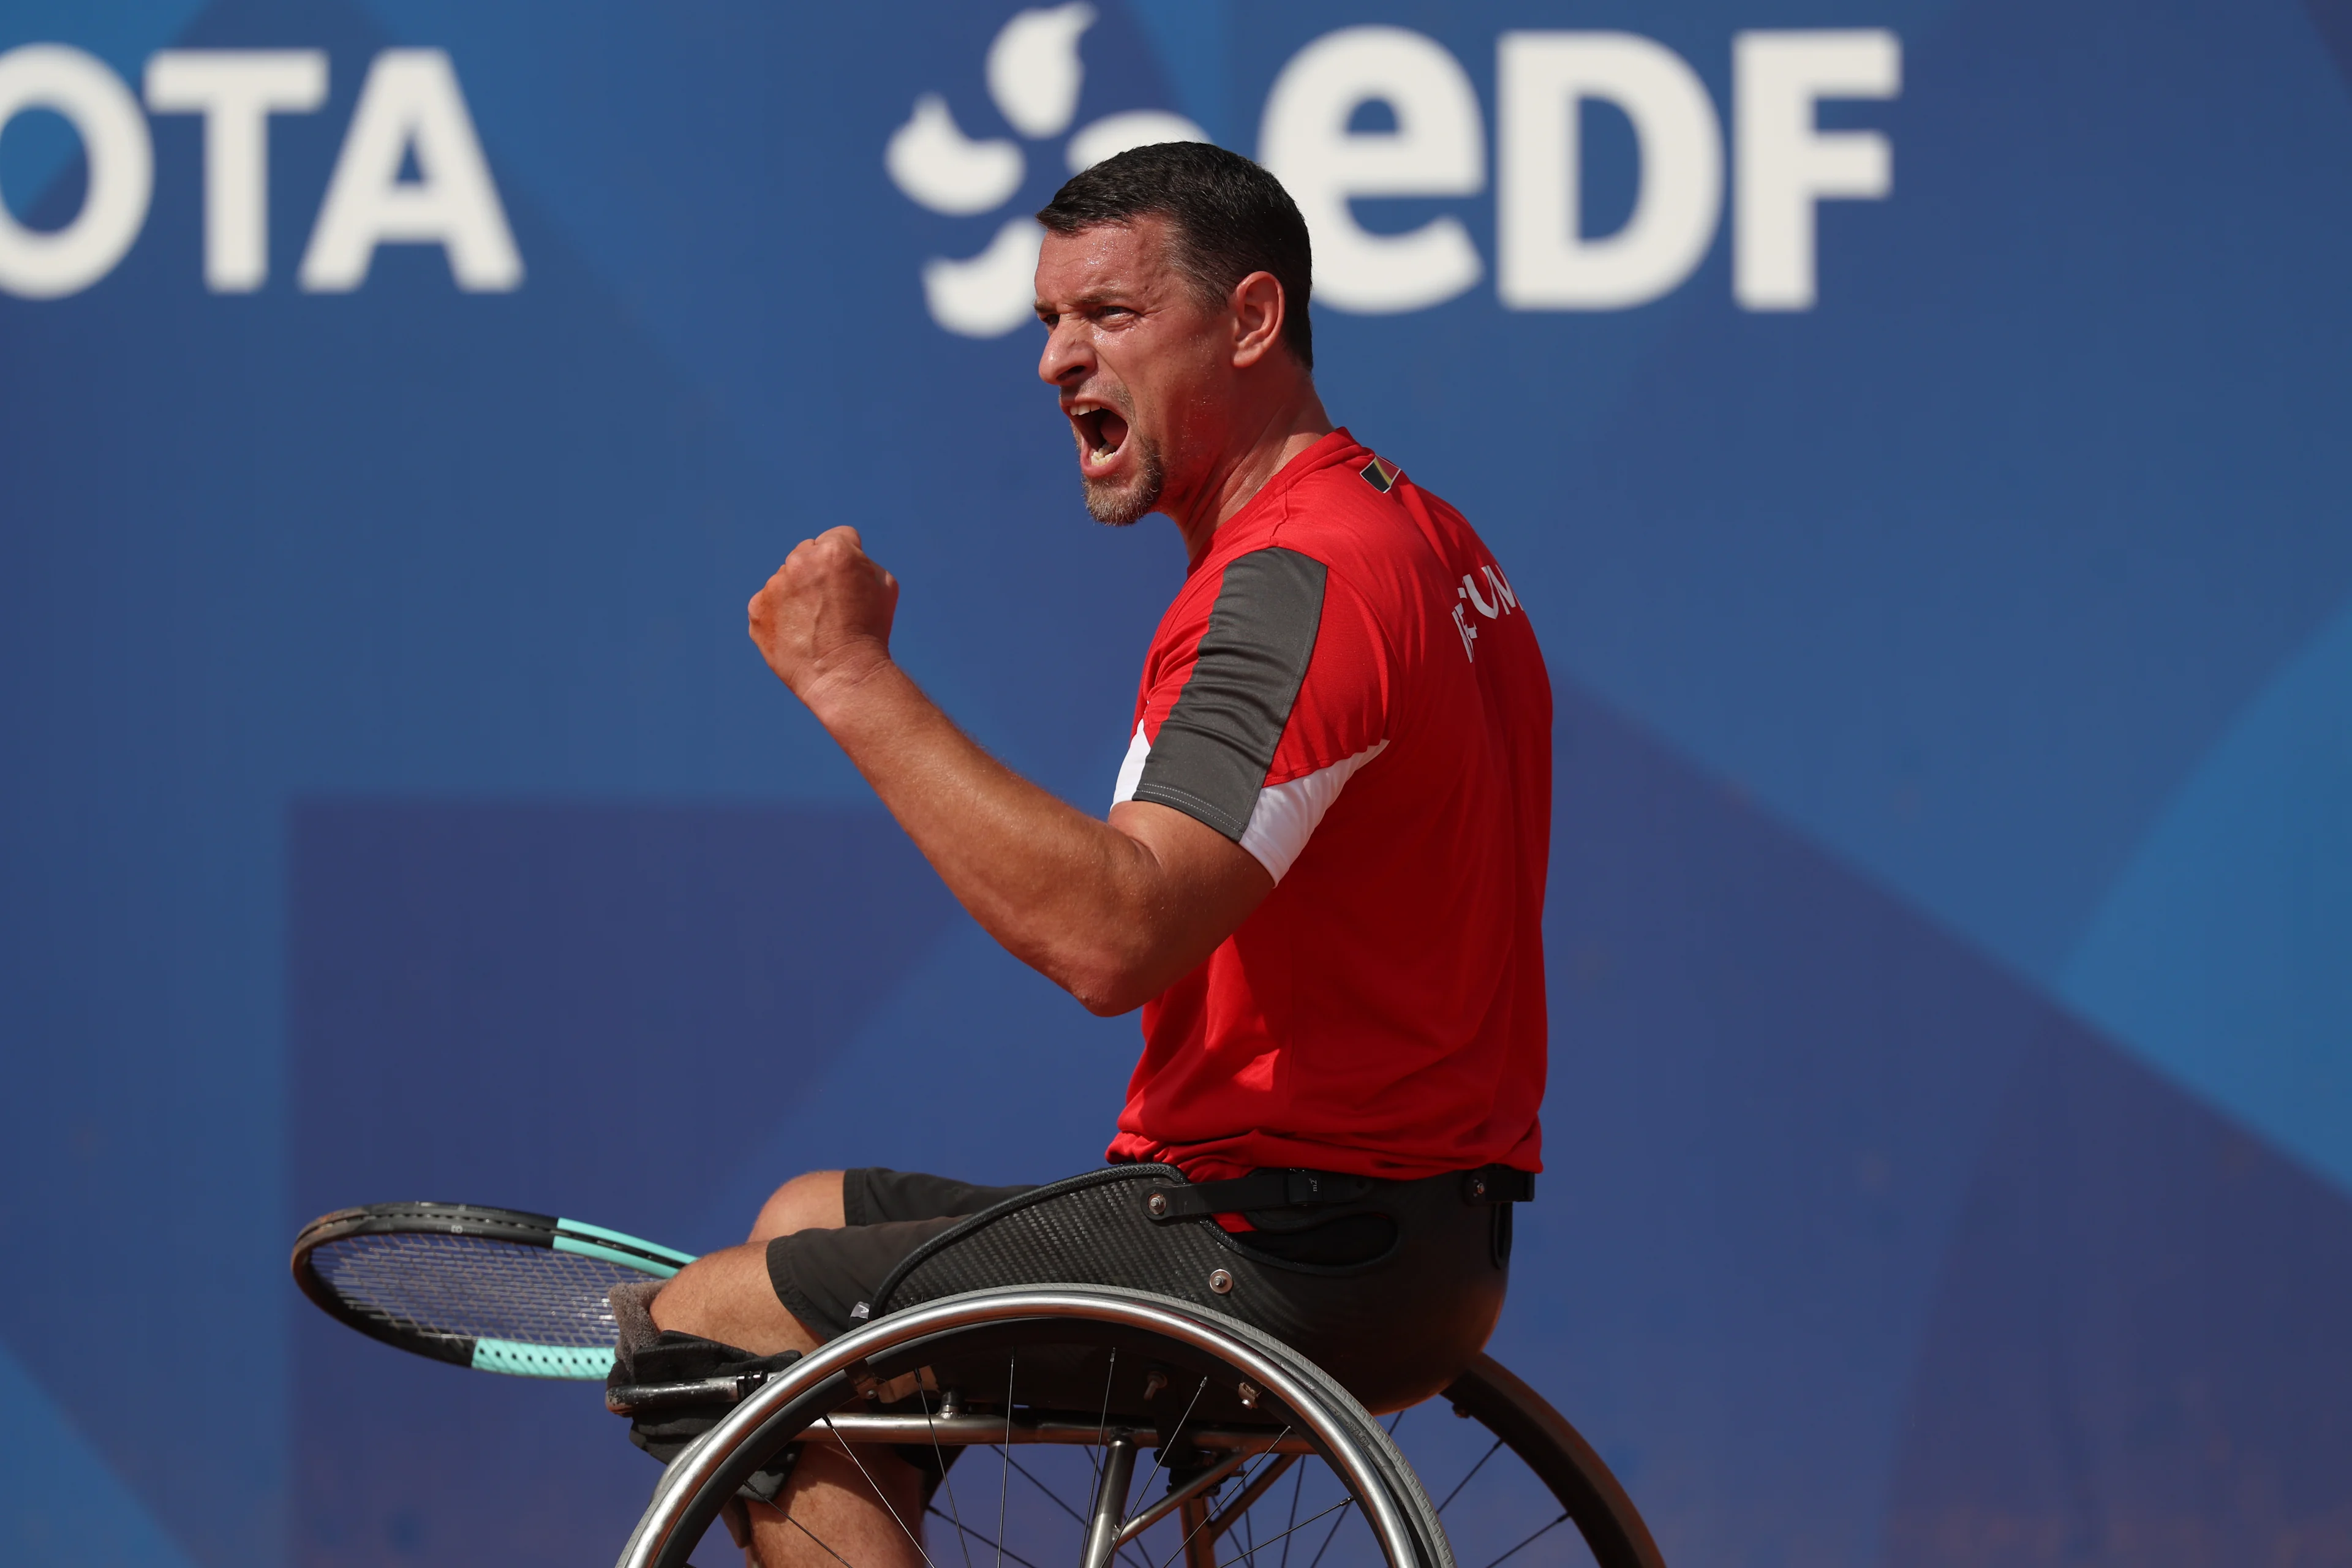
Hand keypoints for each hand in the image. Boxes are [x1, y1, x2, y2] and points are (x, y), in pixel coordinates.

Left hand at [748, 527, 899, 701]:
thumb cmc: (871, 630)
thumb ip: (863, 560)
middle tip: (833, 604)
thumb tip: (847, 554)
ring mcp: (774, 585)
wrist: (844, 674)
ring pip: (787, 578)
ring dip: (798, 592)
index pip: (840, 536)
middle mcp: (800, 561)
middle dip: (819, 570)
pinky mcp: (757, 609)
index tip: (852, 582)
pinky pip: (769, 602)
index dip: (850, 560)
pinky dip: (780, 614)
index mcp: (835, 550)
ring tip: (816, 624)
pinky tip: (798, 633)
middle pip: (809, 552)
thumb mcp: (885, 585)